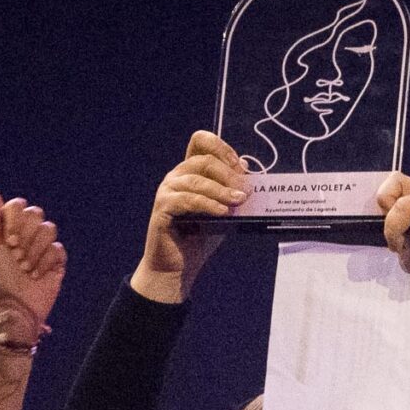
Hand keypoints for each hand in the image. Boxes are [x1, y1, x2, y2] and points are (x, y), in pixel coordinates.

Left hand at [0, 192, 64, 341]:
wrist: (17, 304)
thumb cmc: (0, 278)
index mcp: (10, 227)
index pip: (18, 205)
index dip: (14, 221)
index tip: (8, 242)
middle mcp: (28, 233)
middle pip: (36, 213)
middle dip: (25, 238)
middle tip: (17, 257)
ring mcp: (44, 245)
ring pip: (49, 229)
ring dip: (34, 252)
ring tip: (26, 268)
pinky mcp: (57, 259)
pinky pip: (58, 248)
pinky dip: (45, 263)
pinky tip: (37, 275)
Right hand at [132, 131, 245, 303]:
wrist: (177, 268)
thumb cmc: (198, 239)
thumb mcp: (222, 211)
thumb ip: (231, 191)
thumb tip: (247, 170)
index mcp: (189, 171)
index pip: (201, 142)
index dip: (222, 148)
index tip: (240, 166)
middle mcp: (176, 176)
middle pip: (204, 160)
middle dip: (229, 173)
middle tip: (246, 190)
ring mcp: (167, 191)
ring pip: (197, 180)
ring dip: (222, 190)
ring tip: (239, 201)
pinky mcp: (163, 208)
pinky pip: (188, 200)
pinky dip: (208, 204)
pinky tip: (223, 211)